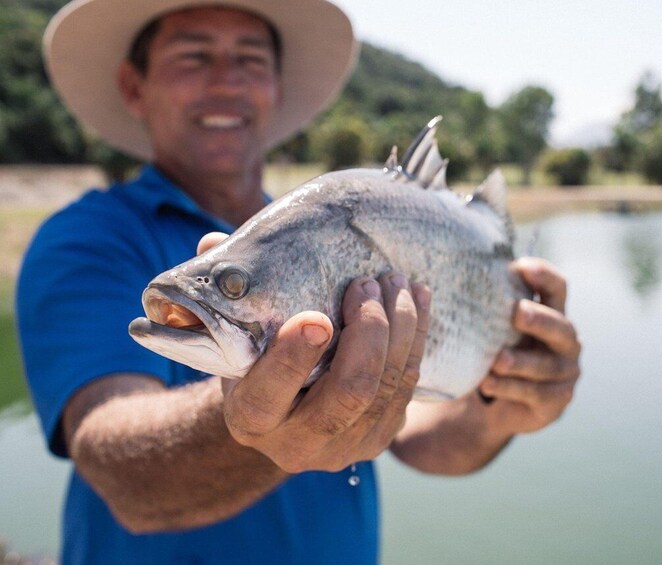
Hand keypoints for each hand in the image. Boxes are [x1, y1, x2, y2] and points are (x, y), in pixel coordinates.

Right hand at [197, 233, 430, 472]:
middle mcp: (297, 445)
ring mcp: (345, 447)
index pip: (268, 395)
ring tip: (396, 281)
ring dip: (401, 328)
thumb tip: (214, 244)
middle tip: (366, 283)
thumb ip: (226, 293)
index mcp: (249, 420)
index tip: (317, 317)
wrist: (281, 418)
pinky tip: (417, 301)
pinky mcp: (381, 438)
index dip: (293, 358)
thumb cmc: (254, 361)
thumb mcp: (232, 336)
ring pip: (387, 388)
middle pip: (349, 393)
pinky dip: (417, 340)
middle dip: (368, 332)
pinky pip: (408, 388)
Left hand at [478, 257, 580, 435]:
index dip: (544, 276)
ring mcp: (566, 372)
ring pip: (546, 365)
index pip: (557, 288)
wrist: (498, 404)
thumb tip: (448, 275)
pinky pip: (535, 393)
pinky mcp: (557, 401)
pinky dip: (510, 388)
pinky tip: (488, 383)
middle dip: (540, 320)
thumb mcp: (494, 328)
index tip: (521, 267)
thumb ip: (488, 305)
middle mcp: (566, 341)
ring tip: (496, 361)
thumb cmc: (497, 351)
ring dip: (520, 362)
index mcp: (552, 313)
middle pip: (560, 327)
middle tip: (518, 313)